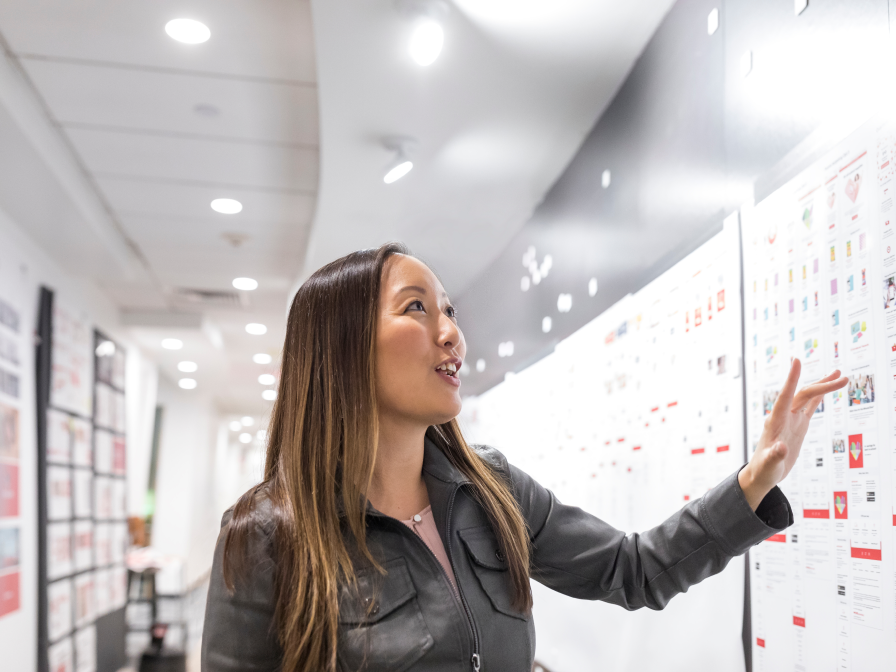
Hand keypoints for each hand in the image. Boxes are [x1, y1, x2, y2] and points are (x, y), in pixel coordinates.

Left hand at [738, 359, 846, 509]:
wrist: (763, 473)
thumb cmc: (763, 469)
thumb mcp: (769, 465)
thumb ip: (774, 455)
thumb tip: (780, 447)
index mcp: (775, 421)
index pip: (784, 395)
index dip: (791, 379)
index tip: (796, 360)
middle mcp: (783, 416)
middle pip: (803, 394)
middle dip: (821, 385)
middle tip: (842, 376)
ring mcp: (791, 419)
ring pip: (808, 397)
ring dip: (822, 386)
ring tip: (840, 374)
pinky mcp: (798, 425)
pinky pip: (810, 407)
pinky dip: (819, 397)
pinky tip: (828, 388)